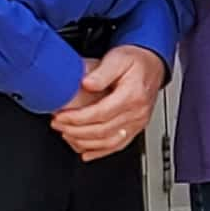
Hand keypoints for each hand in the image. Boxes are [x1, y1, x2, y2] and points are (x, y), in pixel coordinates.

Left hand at [50, 45, 161, 161]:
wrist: (152, 66)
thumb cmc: (135, 61)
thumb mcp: (118, 58)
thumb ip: (102, 72)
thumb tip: (87, 83)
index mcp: (132, 95)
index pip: (101, 113)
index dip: (77, 118)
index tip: (61, 117)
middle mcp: (137, 112)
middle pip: (102, 130)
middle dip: (75, 130)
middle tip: (58, 124)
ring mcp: (138, 122)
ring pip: (108, 142)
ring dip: (84, 142)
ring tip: (67, 135)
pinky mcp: (136, 128)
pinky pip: (118, 146)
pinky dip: (100, 152)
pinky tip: (86, 152)